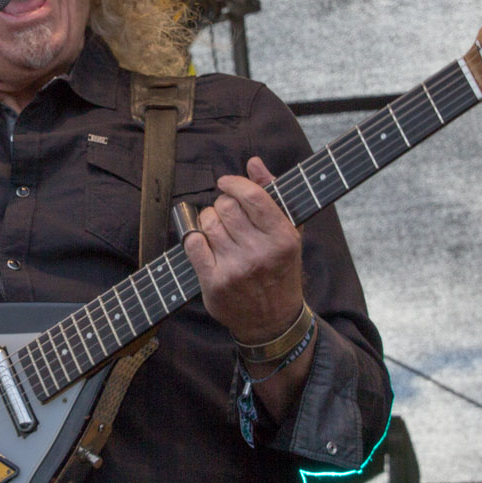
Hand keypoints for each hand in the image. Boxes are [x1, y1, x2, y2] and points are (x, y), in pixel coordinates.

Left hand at [182, 157, 304, 344]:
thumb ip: (273, 193)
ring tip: (218, 232)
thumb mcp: (288, 231)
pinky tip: (203, 242)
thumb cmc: (279, 268)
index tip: (226, 183)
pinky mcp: (215, 284)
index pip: (252, 196)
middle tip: (227, 216)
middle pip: (226, 207)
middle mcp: (261, 253)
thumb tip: (254, 163)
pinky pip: (193, 244)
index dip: (233, 183)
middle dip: (222, 205)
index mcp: (283, 237)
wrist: (273, 319)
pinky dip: (194, 238)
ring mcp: (237, 269)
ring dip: (208, 222)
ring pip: (207, 223)